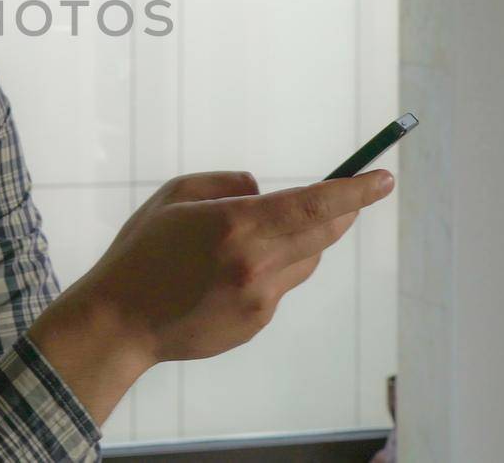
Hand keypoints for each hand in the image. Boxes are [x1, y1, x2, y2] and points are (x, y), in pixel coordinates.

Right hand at [73, 168, 394, 365]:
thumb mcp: (175, 197)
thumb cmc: (141, 252)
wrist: (120, 321)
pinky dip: (269, 272)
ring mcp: (259, 298)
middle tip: (344, 198)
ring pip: (305, 261)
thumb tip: (265, 190)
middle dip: (340, 212)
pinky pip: (280, 287)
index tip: (383, 179)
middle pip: (326, 233)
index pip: (316, 205)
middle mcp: (256, 263)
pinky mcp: (256, 322)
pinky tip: (223, 277)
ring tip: (252, 241)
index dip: (356, 191)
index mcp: (237, 225)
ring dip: (299, 242)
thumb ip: (227, 185)